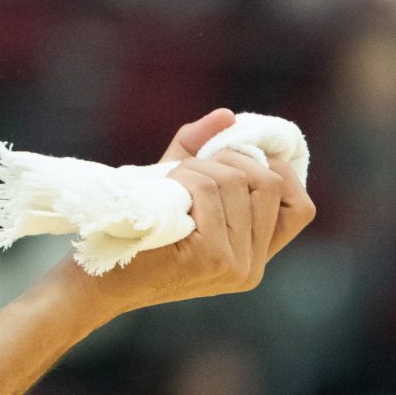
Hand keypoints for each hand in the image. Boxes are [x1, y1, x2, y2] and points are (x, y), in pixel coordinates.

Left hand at [53, 109, 317, 323]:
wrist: (95, 278)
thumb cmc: (137, 230)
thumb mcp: (177, 187)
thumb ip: (202, 150)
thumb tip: (227, 116)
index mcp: (254, 257)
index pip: (300, 208)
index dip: (277, 172)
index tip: (237, 158)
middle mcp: (253, 267)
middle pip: (270, 183)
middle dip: (231, 159)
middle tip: (193, 165)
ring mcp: (235, 265)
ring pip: (238, 181)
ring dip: (200, 166)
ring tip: (172, 180)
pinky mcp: (211, 257)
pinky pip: (209, 189)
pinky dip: (186, 175)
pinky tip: (166, 188)